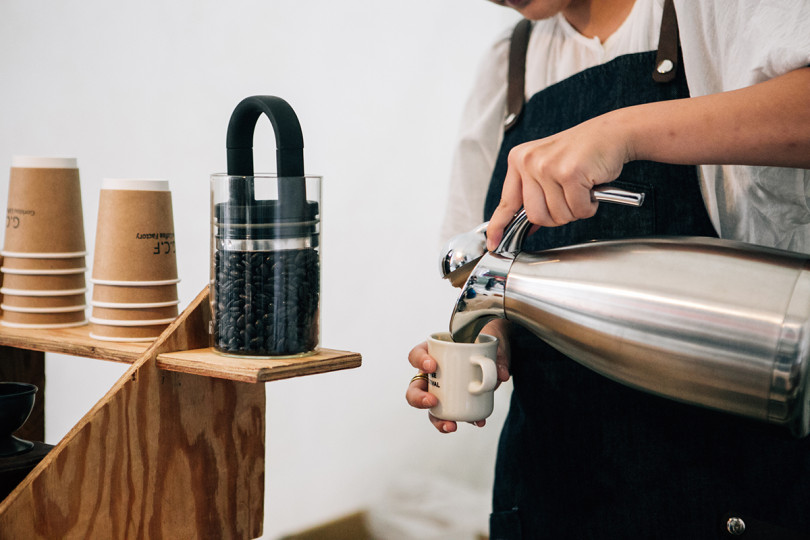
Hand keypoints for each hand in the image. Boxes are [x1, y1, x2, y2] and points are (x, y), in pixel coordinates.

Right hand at [405, 319, 511, 433]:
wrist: (492, 354)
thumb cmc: (483, 345)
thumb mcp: (490, 345)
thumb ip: (497, 357)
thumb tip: (501, 375)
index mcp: (433, 353)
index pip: (416, 355)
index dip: (419, 361)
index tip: (432, 366)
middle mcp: (432, 375)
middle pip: (414, 389)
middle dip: (419, 398)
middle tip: (432, 401)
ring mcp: (442, 391)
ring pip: (431, 408)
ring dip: (438, 420)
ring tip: (451, 425)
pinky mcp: (455, 403)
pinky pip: (454, 415)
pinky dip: (465, 421)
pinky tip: (477, 422)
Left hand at [486, 113, 630, 250]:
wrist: (611, 133)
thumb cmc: (581, 152)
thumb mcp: (547, 167)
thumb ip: (532, 193)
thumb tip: (525, 226)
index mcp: (519, 160)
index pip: (506, 202)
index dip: (499, 226)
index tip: (493, 243)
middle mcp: (529, 161)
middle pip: (536, 216)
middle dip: (556, 216)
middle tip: (569, 199)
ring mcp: (548, 167)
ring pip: (558, 215)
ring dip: (575, 210)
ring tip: (581, 188)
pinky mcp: (569, 173)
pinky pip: (578, 210)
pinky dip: (589, 206)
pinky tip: (591, 188)